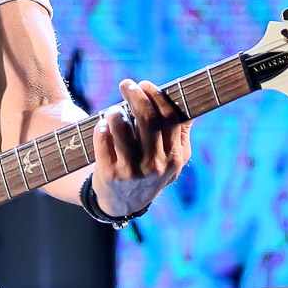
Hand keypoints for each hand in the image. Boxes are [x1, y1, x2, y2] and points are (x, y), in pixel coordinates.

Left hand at [92, 79, 192, 218]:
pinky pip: (103, 141)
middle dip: (136, 95)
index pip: (171, 118)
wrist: (124, 204)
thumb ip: (180, 133)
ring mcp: (133, 171)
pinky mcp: (111, 174)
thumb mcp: (172, 159)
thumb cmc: (150, 171)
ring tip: (113, 110)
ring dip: (116, 112)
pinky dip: (102, 127)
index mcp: (176, 156)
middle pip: (148, 119)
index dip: (157, 96)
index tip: (145, 84)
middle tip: (126, 84)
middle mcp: (156, 164)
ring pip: (123, 128)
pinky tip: (103, 125)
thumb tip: (186, 102)